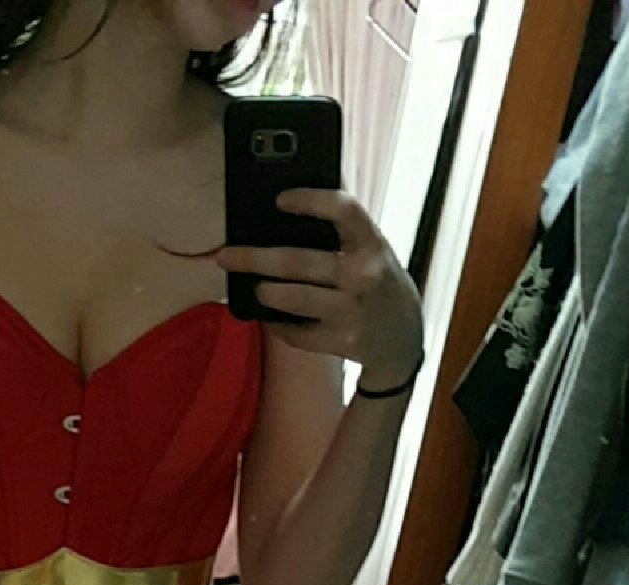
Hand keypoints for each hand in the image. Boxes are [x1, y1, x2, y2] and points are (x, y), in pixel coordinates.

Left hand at [216, 188, 423, 386]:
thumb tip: (293, 203)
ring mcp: (351, 311)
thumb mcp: (374, 251)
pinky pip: (296, 332)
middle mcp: (363, 275)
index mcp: (373, 244)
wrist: (404, 341)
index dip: (310, 200)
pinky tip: (272, 317)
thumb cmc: (380, 285)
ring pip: (290, 298)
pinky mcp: (340, 341)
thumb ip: (345, 231)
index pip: (343, 210)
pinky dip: (278, 325)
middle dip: (253, 258)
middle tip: (225, 256)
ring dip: (263, 292)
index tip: (279, 200)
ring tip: (255, 287)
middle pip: (296, 261)